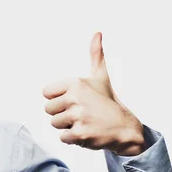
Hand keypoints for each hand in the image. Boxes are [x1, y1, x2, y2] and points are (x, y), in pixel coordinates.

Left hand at [42, 32, 145, 155]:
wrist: (125, 128)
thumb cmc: (108, 101)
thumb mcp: (101, 76)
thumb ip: (96, 54)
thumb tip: (97, 33)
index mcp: (75, 83)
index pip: (46, 93)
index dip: (58, 99)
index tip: (74, 100)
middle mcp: (75, 98)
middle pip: (48, 110)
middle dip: (62, 114)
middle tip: (80, 113)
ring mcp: (78, 116)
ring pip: (54, 123)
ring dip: (67, 126)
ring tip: (84, 122)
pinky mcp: (79, 134)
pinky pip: (62, 137)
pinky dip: (73, 139)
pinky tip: (87, 132)